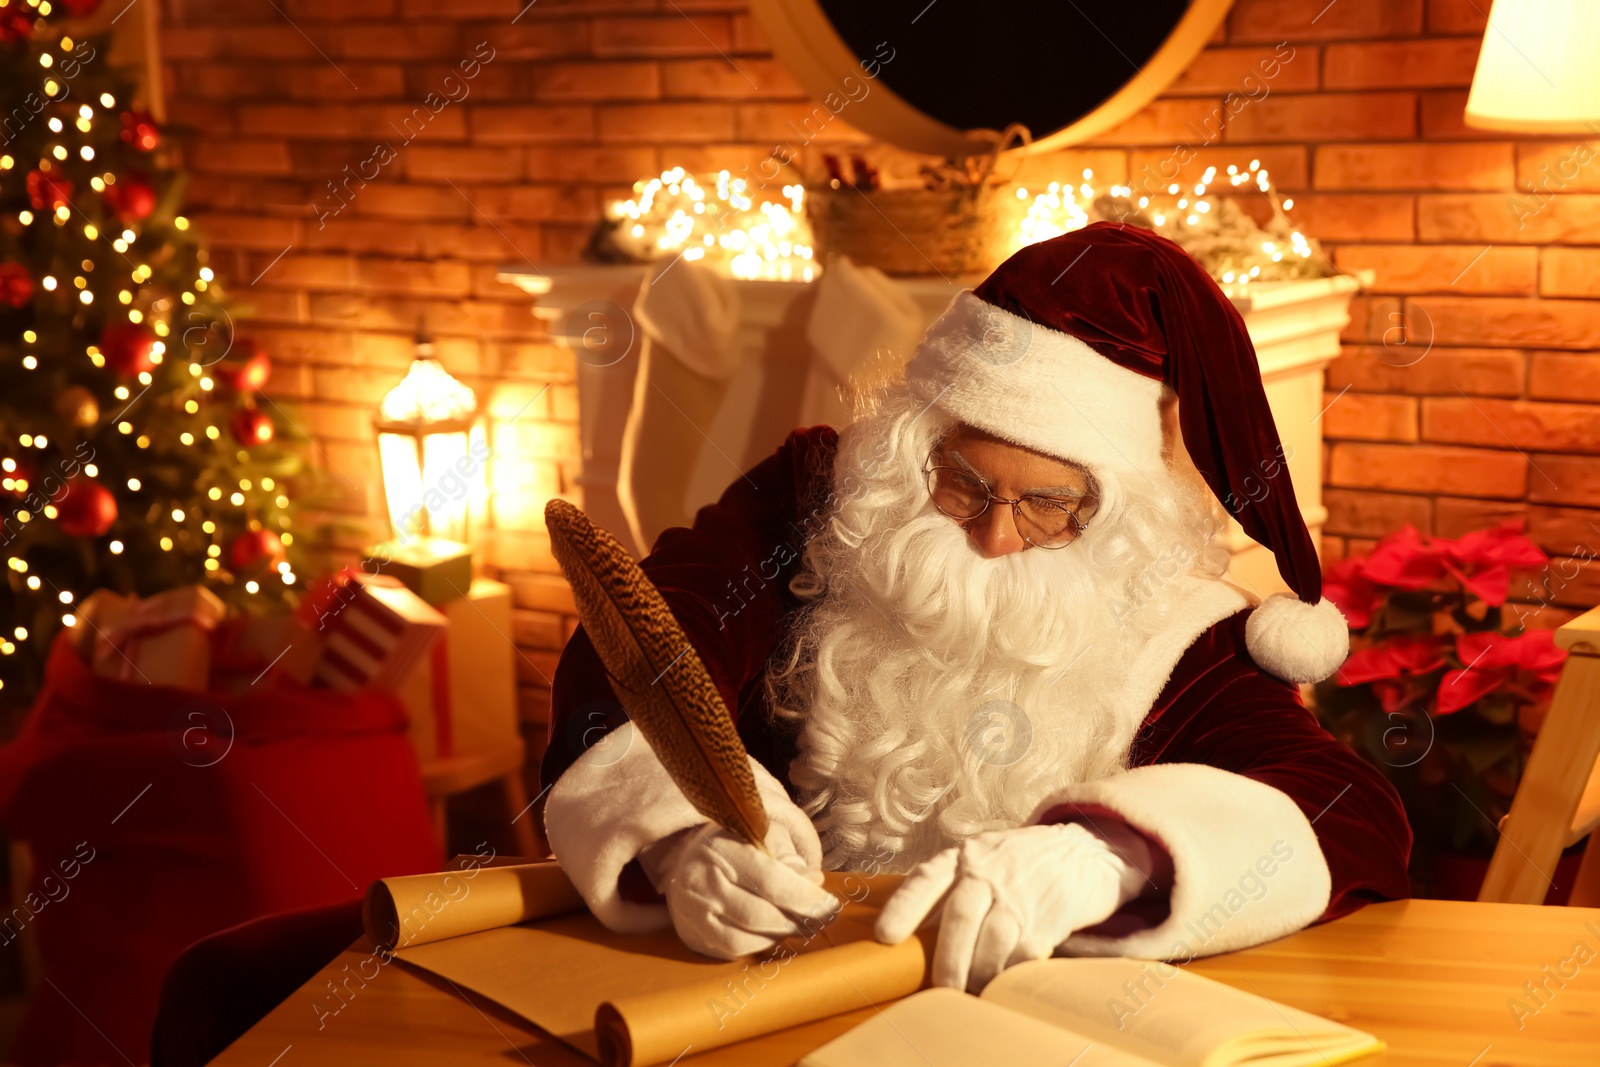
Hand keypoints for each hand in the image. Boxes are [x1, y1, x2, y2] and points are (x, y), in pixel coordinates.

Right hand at [640, 816, 840, 959]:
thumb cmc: (734, 848)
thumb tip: (815, 883)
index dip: (804, 898)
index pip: (769, 880)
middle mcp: (700, 880)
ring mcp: (692, 912)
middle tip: (822, 920)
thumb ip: (789, 860)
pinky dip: (758, 945)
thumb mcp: (760, 838)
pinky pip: (732, 951)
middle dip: (797, 921)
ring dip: (779, 937)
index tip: (830, 906)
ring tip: (797, 925)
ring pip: (744, 939)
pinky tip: (772, 932)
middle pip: (758, 914)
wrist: (688, 863)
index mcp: (720, 848)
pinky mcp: (691, 935)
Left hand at [875, 823, 1139, 991]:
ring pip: (991, 941)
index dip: (903, 907)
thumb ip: (953, 886)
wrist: (1087, 851)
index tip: (885, 935)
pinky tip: (1002, 979)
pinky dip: (1008, 974)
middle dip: (946, 960)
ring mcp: (1020, 893)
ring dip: (978, 973)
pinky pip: (1021, 955)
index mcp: (965, 854)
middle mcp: (989, 869)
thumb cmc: (1022, 862)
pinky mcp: (1048, 916)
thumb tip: (914, 934)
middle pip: (960, 917)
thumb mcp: (984, 857)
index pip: (926, 878)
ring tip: (972, 988)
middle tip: (941, 988)